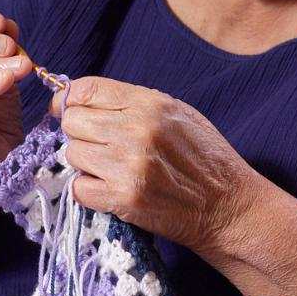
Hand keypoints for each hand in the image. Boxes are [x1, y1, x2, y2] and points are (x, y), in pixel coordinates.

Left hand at [51, 77, 265, 254]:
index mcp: (151, 104)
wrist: (228, 206)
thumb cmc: (205, 157)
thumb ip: (133, 103)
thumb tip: (82, 99)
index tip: (69, 108)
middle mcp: (136, 131)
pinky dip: (89, 189)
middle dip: (79, 131)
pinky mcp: (123, 199)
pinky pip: (79, 188)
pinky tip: (109, 188)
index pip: (85, 89)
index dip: (69, 99)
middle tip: (96, 143)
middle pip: (73, 121)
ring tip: (109, 167)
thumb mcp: (178, 113)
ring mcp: (128, 166)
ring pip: (72, 154)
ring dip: (85, 162)